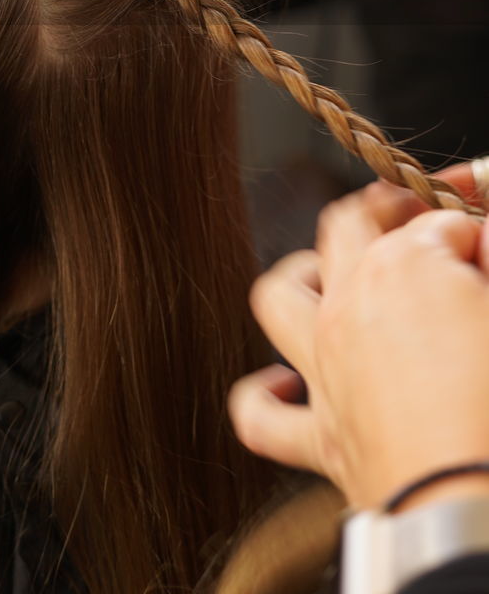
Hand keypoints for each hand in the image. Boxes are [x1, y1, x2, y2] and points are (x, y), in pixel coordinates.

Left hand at [230, 165, 488, 509]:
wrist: (478, 517)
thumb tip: (485, 236)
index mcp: (405, 268)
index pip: (438, 220)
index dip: (469, 219)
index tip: (486, 234)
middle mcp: (348, 306)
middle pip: (347, 227)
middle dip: (383, 212)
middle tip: (422, 220)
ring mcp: (326, 370)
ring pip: (280, 296)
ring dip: (302, 276)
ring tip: (332, 275)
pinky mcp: (321, 439)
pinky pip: (263, 416)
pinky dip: (265, 397)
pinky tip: (285, 386)